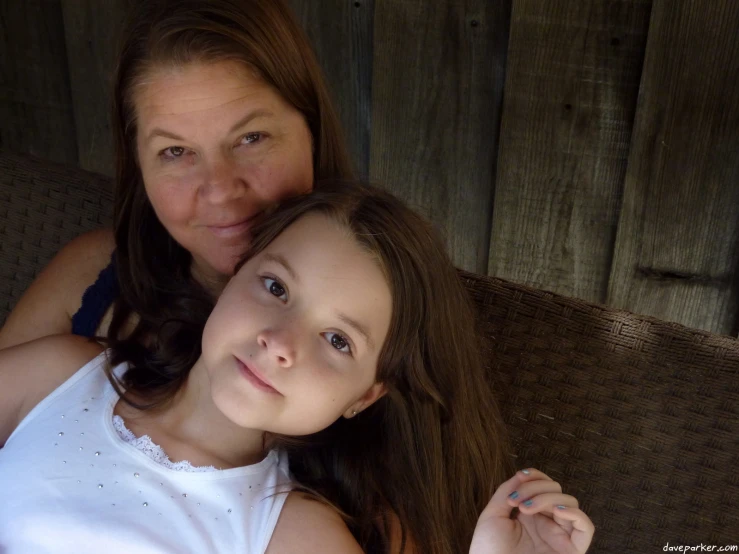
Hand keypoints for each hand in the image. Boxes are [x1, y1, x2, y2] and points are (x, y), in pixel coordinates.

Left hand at [469, 468, 593, 553]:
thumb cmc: (489, 550)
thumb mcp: (493, 515)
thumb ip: (507, 491)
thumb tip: (522, 474)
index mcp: (530, 515)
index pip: (543, 485)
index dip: (535, 476)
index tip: (520, 477)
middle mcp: (547, 524)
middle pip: (556, 490)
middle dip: (536, 488)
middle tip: (517, 502)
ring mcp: (559, 536)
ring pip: (569, 503)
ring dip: (548, 498)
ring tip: (526, 509)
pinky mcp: (571, 550)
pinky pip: (586, 527)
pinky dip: (575, 513)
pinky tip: (557, 511)